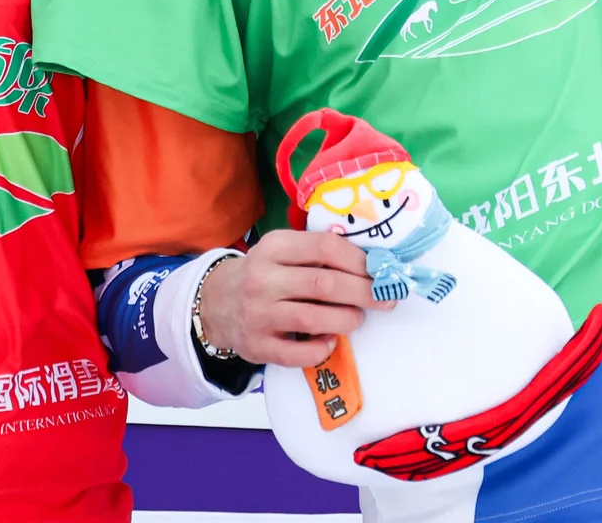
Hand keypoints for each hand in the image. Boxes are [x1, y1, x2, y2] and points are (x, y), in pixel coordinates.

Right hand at [196, 229, 382, 367]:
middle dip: (364, 292)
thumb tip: (371, 265)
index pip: (324, 247)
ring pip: (314, 319)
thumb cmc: (264, 275)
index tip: (380, 271)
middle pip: (324, 284)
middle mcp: (262, 279)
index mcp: (272, 247)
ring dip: (346, 320)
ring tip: (356, 318)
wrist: (216, 304)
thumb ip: (316, 254)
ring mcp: (258, 314)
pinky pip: (299, 354)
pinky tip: (329, 341)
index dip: (359, 260)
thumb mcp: (281, 252)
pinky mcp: (258, 346)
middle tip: (385, 299)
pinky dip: (322, 349)